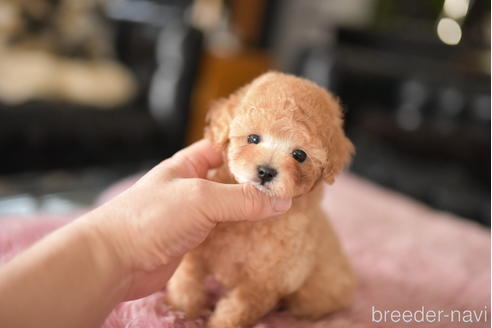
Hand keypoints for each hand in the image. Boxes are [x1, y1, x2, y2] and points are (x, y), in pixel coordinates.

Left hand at [83, 139, 291, 299]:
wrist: (114, 261)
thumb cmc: (149, 217)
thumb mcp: (200, 199)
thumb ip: (242, 199)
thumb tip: (282, 200)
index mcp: (188, 164)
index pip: (224, 147)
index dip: (249, 149)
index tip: (280, 153)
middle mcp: (191, 186)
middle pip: (230, 180)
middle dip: (256, 183)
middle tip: (289, 186)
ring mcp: (192, 214)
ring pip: (229, 208)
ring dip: (251, 211)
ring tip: (284, 210)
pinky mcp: (193, 240)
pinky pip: (223, 232)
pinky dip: (241, 234)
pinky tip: (262, 236)